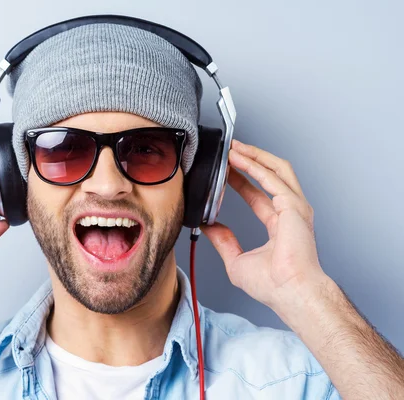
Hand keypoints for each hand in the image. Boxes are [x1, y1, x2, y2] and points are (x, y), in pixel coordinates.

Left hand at [200, 139, 326, 310]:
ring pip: (276, 170)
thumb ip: (223, 241)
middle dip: (250, 160)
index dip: (242, 180)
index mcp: (280, 225)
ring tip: (234, 147)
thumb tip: (209, 227)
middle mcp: (290, 213)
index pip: (259, 195)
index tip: (226, 171)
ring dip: (255, 156)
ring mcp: (295, 208)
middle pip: (270, 175)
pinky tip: (240, 159)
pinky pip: (273, 178)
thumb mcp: (236, 260)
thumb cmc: (273, 285)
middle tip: (230, 150)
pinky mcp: (294, 206)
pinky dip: (256, 166)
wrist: (289, 292)